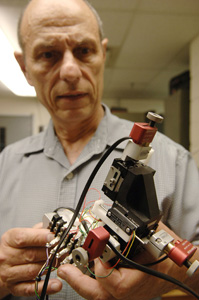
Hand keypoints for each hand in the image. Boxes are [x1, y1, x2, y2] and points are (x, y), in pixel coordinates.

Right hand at [0, 227, 61, 297]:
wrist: (4, 264)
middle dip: (50, 252)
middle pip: (31, 255)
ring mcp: (9, 274)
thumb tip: (55, 227)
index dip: (40, 237)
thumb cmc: (17, 247)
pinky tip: (56, 284)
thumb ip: (39, 229)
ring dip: (50, 266)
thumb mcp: (24, 233)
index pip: (23, 238)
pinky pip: (31, 288)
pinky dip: (45, 286)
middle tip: (64, 249)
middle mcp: (7, 257)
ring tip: (62, 261)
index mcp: (9, 240)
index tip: (54, 236)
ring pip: (33, 271)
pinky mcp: (14, 287)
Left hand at [57, 222, 195, 299]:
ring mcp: (125, 298)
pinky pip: (102, 295)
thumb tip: (117, 219)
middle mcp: (127, 294)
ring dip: (81, 285)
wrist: (178, 270)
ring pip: (97, 297)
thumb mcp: (153, 237)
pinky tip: (83, 277)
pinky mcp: (123, 296)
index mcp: (133, 281)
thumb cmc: (168, 257)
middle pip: (96, 293)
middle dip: (77, 281)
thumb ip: (134, 229)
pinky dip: (91, 286)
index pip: (107, 277)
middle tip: (65, 269)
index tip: (97, 249)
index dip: (98, 262)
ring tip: (68, 272)